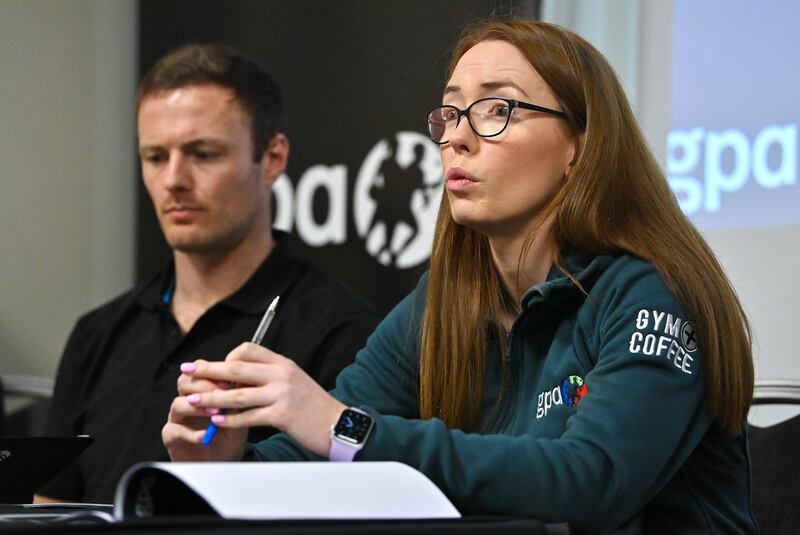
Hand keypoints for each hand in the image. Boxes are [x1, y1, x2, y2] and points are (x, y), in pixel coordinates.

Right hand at [162, 362, 247, 461]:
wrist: (224, 461)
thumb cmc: (230, 435)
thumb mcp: (238, 416)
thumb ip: (236, 400)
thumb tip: (240, 382)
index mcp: (202, 391)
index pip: (199, 371)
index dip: (211, 372)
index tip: (228, 380)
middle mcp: (187, 401)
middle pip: (184, 382)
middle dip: (202, 385)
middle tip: (220, 392)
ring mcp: (177, 419)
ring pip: (177, 404)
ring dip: (197, 407)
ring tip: (214, 413)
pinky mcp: (171, 437)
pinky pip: (175, 431)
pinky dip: (191, 434)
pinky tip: (205, 435)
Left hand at [169, 342, 346, 457]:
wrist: (337, 424)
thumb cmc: (311, 405)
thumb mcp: (293, 381)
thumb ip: (268, 376)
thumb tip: (235, 376)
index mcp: (282, 363)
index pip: (248, 349)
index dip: (227, 357)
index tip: (214, 367)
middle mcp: (282, 374)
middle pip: (236, 368)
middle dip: (208, 370)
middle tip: (187, 372)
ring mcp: (282, 394)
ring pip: (238, 395)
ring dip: (212, 398)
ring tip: (194, 400)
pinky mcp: (282, 415)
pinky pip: (248, 417)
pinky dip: (229, 420)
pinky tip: (216, 421)